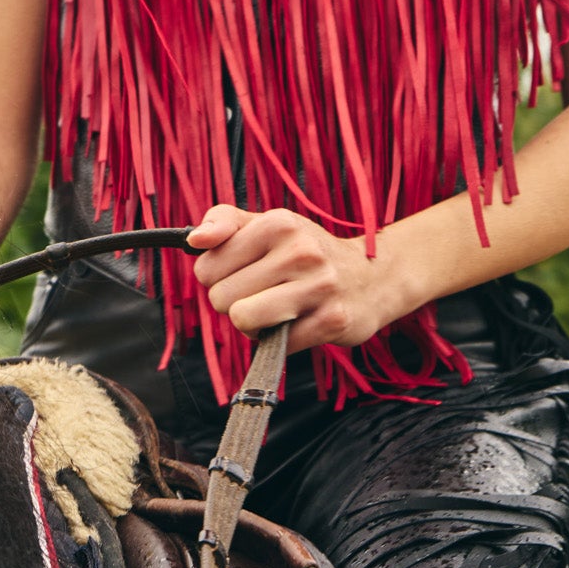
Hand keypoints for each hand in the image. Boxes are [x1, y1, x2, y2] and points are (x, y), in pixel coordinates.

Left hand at [186, 205, 402, 352]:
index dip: (218, 279)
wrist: (374, 276)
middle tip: (264, 293)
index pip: (207, 268)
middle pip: (222, 298)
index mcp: (278, 222)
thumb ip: (224, 222)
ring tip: (275, 311)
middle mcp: (300, 251)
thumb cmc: (306, 252)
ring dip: (253, 325)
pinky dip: (281, 341)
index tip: (243, 274)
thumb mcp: (268, 225)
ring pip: (243, 320)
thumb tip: (194, 240)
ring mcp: (319, 286)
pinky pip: (276, 345)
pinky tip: (300, 323)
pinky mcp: (333, 321)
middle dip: (236, 303)